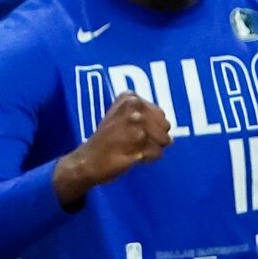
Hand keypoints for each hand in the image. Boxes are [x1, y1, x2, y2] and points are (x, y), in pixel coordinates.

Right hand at [54, 91, 170, 206]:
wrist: (89, 160)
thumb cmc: (108, 140)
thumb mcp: (122, 117)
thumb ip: (144, 115)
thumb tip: (168, 127)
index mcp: (130, 98)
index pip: (161, 114)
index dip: (152, 128)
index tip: (133, 132)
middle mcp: (133, 106)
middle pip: (165, 127)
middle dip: (155, 138)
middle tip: (134, 142)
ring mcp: (136, 123)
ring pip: (164, 140)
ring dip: (152, 149)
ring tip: (132, 148)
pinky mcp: (139, 141)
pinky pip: (158, 153)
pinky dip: (148, 158)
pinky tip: (132, 156)